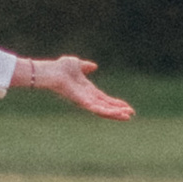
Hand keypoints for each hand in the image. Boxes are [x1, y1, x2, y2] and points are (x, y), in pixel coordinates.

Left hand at [20, 54, 134, 120]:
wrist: (51, 71)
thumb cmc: (60, 68)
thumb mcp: (77, 64)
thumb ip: (85, 66)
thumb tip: (93, 66)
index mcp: (87, 90)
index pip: (104, 99)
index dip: (115, 103)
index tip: (126, 107)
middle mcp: (87, 98)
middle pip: (106, 107)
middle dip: (118, 110)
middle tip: (131, 114)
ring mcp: (85, 102)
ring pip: (103, 110)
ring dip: (116, 113)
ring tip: (128, 116)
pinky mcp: (83, 103)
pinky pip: (98, 109)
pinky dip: (109, 112)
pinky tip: (119, 114)